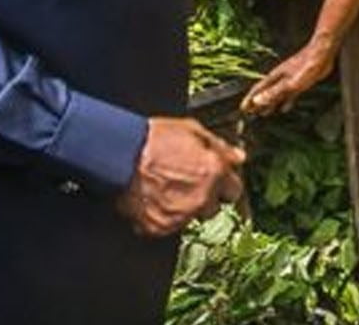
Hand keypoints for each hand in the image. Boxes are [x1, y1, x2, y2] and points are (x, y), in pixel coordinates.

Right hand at [116, 117, 243, 236]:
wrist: (120, 154)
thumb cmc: (154, 139)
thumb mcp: (193, 130)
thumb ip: (220, 147)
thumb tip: (239, 157)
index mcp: (215, 174)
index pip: (234, 190)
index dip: (223, 183)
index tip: (214, 180)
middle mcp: (202, 198)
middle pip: (213, 208)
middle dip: (204, 198)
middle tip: (185, 183)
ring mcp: (181, 216)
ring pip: (190, 217)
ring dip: (184, 208)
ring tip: (165, 188)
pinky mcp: (158, 227)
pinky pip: (167, 226)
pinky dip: (161, 216)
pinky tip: (152, 198)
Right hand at [240, 39, 333, 115]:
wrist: (322, 53)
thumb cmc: (307, 65)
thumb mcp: (290, 83)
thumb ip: (274, 93)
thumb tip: (257, 101)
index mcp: (275, 77)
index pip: (258, 90)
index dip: (250, 99)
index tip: (243, 108)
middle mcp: (280, 78)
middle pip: (265, 92)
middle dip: (257, 103)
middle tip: (250, 114)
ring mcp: (290, 79)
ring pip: (276, 95)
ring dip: (270, 104)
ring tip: (264, 113)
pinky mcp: (300, 82)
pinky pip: (289, 95)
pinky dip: (285, 102)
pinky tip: (285, 108)